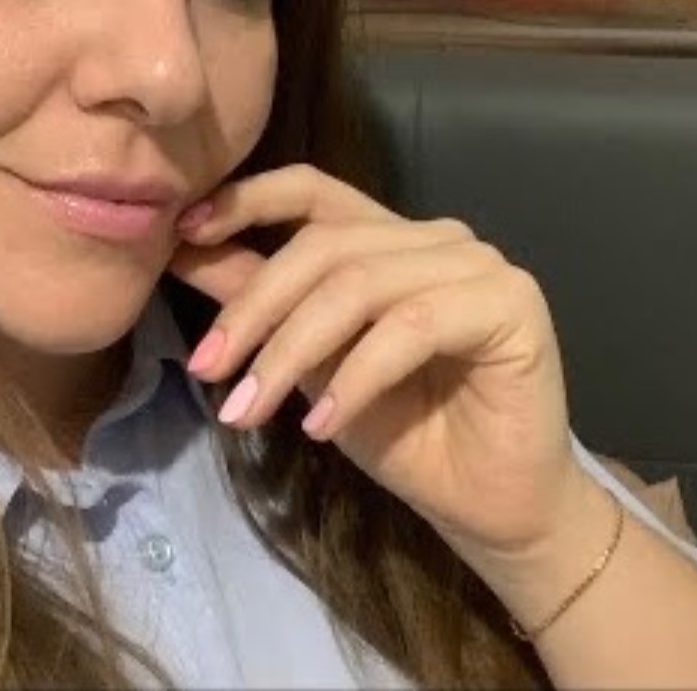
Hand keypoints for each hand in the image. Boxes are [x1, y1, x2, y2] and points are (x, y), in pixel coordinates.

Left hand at [167, 164, 588, 559]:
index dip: (249, 200)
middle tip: (208, 370)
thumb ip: (263, 303)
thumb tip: (185, 250)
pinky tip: (322, 425)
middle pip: (327, 245)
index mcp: (392, 239)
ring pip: (361, 286)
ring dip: (291, 352)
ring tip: (249, 410)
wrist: (489, 506)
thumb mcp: (313, 366)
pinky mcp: (512, 305)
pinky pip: (412, 328)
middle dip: (255, 308)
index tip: (184, 232)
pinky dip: (355, 377)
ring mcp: (479, 266)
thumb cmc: (407, 436)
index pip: (315, 191)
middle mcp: (438, 238)